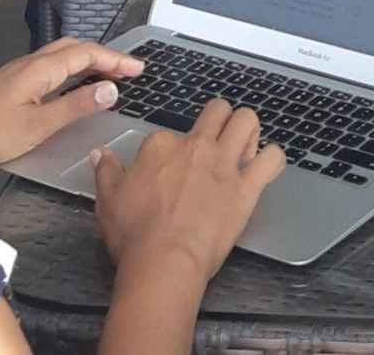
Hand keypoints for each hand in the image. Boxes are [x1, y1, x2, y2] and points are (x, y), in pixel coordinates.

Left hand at [0, 38, 144, 164]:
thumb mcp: (39, 125)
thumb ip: (76, 106)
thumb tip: (110, 90)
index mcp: (42, 69)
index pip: (89, 54)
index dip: (116, 59)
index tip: (138, 68)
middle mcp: (32, 62)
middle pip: (77, 48)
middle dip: (105, 56)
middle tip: (126, 70)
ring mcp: (20, 69)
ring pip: (63, 54)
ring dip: (89, 60)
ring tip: (106, 75)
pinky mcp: (12, 80)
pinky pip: (52, 63)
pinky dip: (73, 67)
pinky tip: (73, 83)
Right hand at [94, 99, 284, 284]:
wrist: (164, 261)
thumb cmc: (135, 235)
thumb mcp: (108, 200)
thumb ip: (106, 171)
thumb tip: (99, 154)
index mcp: (162, 146)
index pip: (171, 132)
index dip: (173, 149)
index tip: (171, 167)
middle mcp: (196, 146)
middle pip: (218, 111)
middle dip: (220, 117)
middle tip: (218, 135)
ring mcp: (224, 164)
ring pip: (247, 121)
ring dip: (249, 128)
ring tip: (246, 143)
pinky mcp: (246, 187)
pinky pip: (272, 159)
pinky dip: (273, 158)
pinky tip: (267, 165)